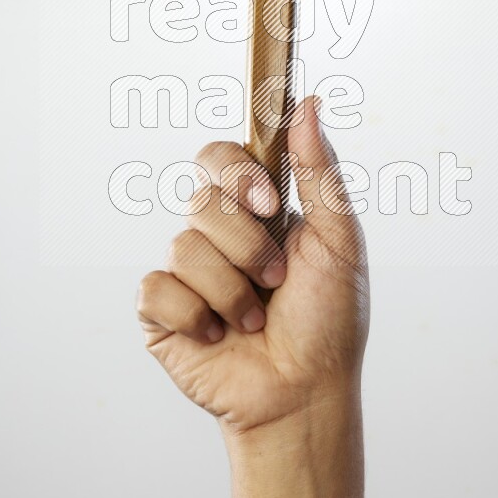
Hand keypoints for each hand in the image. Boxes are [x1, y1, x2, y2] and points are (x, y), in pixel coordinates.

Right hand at [137, 96, 369, 437]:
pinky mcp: (162, 312)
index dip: (237, 174)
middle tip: (277, 280)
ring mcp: (187, 273)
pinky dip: (197, 316)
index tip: (270, 204)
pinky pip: (159, 289)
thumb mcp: (338, 240)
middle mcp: (218, 235)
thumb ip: (319, 171)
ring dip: (233, 291)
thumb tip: (308, 103)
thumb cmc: (330, 321)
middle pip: (202, 199)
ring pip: (185, 247)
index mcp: (257, 211)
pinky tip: (218, 337)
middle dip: (248, 246)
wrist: (305, 395)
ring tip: (256, 321)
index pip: (221, 158)